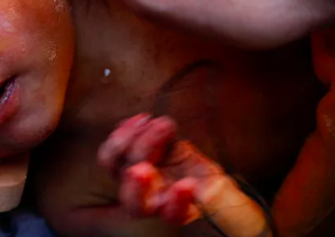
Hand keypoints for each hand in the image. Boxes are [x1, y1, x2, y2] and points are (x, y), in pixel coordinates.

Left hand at [98, 114, 269, 236]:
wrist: (192, 168)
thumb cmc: (207, 183)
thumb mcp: (219, 188)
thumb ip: (219, 196)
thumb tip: (209, 192)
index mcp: (175, 210)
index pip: (172, 214)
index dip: (177, 201)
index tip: (187, 185)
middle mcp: (150, 197)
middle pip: (134, 199)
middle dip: (137, 185)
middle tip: (144, 168)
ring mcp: (135, 176)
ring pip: (117, 166)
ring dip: (130, 144)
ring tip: (153, 123)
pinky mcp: (127, 156)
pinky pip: (114, 148)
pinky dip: (125, 131)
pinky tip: (140, 120)